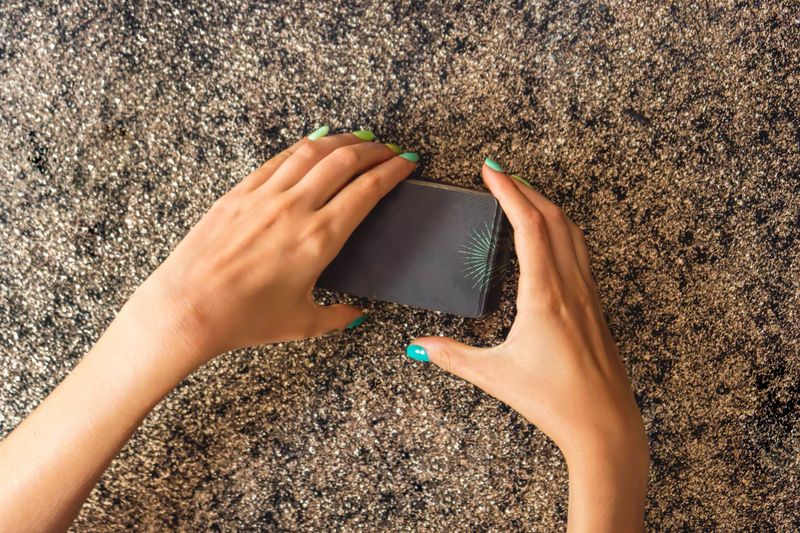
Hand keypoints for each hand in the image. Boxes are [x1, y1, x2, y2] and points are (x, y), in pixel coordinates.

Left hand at [133, 129, 417, 362]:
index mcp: (320, 239)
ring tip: (361, 139)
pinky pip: (279, 159)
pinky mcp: (240, 193)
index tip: (407, 163)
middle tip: (390, 149)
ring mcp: (265, 196)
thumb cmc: (243, 319)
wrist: (187, 308)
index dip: (392, 171)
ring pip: (313, 152)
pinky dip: (304, 146)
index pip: (367, 191)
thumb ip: (338, 316)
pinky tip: (315, 143)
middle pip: (345, 162)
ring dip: (343, 141)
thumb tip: (358, 315)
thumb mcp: (301, 323)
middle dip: (375, 150)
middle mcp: (296, 209)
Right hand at [406, 161, 648, 531]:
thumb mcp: (495, 376)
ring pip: (573, 232)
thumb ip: (453, 356)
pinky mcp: (594, 306)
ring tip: (522, 195)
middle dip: (526, 188)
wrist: (605, 425)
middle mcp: (571, 286)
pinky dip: (562, 229)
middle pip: (554, 217)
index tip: (491, 169)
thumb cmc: (555, 401)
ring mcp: (588, 294)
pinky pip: (580, 252)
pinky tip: (549, 238)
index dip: (509, 191)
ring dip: (547, 205)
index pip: (529, 225)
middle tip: (500, 174)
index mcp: (545, 294)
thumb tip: (417, 346)